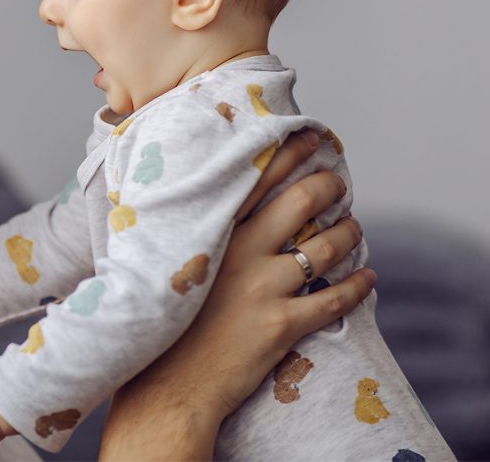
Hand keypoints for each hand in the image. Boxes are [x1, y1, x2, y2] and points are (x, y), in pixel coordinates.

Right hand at [100, 129, 375, 458]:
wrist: (164, 385)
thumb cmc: (154, 321)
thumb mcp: (154, 262)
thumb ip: (174, 229)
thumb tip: (179, 200)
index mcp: (209, 232)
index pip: (255, 177)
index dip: (287, 152)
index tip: (309, 136)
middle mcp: (240, 253)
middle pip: (301, 202)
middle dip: (328, 187)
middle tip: (337, 185)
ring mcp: (263, 288)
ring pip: (325, 247)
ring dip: (349, 233)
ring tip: (354, 229)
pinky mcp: (282, 325)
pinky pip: (334, 298)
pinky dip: (358, 286)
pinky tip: (367, 278)